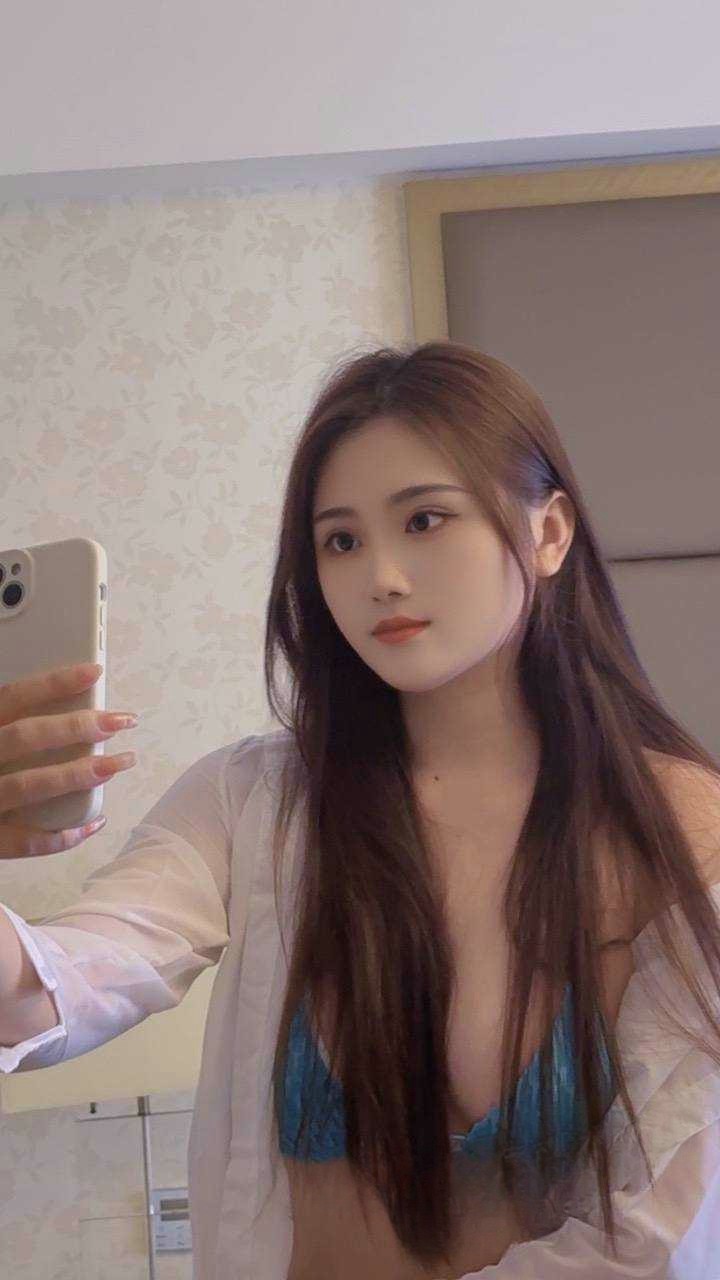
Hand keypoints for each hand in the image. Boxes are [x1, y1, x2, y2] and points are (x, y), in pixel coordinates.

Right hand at [0, 663, 137, 858]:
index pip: (11, 697)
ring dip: (79, 774)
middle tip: (120, 720)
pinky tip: (94, 822)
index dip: (54, 683)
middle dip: (77, 727)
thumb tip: (51, 703)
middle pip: (25, 738)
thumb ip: (5, 721)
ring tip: (117, 763)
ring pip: (30, 786)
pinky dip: (63, 836)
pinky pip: (27, 842)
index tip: (94, 671)